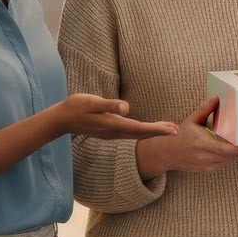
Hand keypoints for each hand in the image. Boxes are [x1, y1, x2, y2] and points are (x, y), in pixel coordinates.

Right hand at [58, 94, 177, 139]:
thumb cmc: (76, 107)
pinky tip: (146, 128)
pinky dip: (142, 130)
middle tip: (177, 131)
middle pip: (142, 133)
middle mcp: (115, 131)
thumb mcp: (93, 102)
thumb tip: (126, 107)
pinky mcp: (109, 130)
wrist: (61, 119)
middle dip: (159, 132)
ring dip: (152, 131)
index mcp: (114, 125)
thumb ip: (109, 105)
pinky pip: (131, 132)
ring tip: (166, 129)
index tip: (173, 130)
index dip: (158, 129)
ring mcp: (112, 132)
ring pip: (137, 133)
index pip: (141, 128)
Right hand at [136, 96, 237, 178]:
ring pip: (229, 160)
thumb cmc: (181, 135)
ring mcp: (207, 166)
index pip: (229, 149)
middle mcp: (206, 157)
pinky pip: (223, 163)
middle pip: (233, 156)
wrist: (168, 154)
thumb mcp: (192, 120)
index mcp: (203, 144)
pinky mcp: (207, 170)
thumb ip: (205, 109)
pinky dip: (229, 157)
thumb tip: (216, 97)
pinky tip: (234, 150)